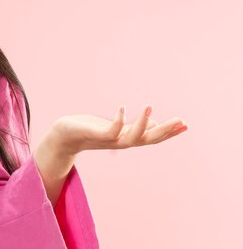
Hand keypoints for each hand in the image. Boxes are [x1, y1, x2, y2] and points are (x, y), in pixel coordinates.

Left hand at [49, 105, 188, 156]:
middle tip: (182, 121)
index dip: (169, 132)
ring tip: (149, 106)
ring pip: (131, 138)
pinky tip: (122, 107)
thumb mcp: (114, 127)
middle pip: (148, 139)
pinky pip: (109, 131)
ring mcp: (108, 140)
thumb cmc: (88, 130)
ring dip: (142, 124)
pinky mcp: (94, 135)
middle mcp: (120, 141)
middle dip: (165, 131)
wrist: (63, 138)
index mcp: (126, 138)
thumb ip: (132, 127)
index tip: (186, 125)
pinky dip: (117, 121)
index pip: (152, 137)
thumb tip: (153, 123)